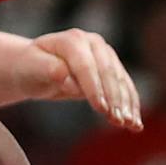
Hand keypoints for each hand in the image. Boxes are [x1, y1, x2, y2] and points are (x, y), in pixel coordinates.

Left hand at [28, 29, 142, 127]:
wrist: (36, 67)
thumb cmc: (30, 67)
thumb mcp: (31, 68)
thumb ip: (48, 69)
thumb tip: (65, 77)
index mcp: (72, 40)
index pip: (86, 66)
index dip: (94, 88)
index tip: (101, 109)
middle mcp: (92, 42)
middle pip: (107, 72)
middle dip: (114, 98)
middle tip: (118, 121)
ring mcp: (105, 54)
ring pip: (120, 80)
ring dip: (127, 104)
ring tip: (131, 125)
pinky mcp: (112, 67)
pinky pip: (124, 87)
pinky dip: (131, 105)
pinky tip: (135, 123)